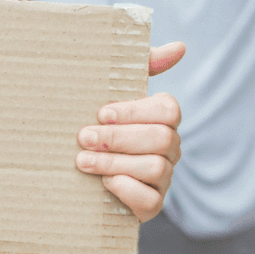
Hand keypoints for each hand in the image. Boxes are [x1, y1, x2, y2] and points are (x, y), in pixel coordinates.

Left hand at [76, 42, 185, 221]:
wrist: (74, 176)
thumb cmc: (97, 127)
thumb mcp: (112, 96)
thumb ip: (143, 66)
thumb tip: (180, 47)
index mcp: (162, 120)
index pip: (169, 109)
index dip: (135, 111)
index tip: (100, 113)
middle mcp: (170, 148)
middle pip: (161, 139)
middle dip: (118, 138)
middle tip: (84, 138)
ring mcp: (164, 179)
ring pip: (156, 168)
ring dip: (115, 163)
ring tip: (82, 162)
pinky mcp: (152, 206)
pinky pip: (150, 200)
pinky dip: (125, 189)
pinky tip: (103, 183)